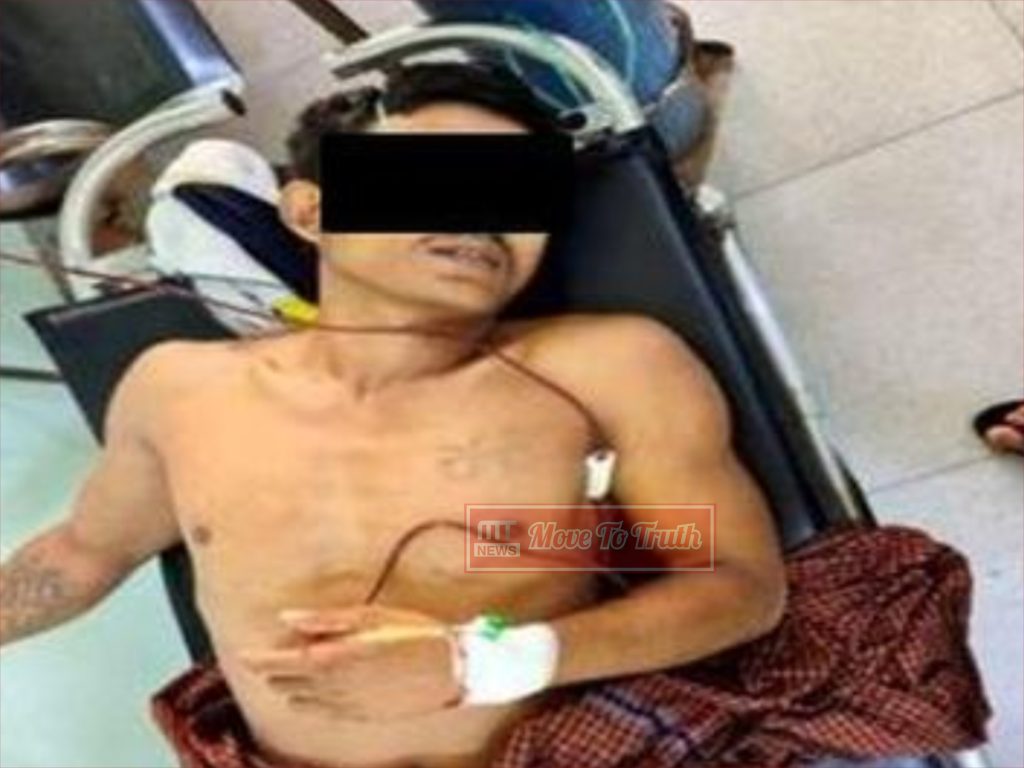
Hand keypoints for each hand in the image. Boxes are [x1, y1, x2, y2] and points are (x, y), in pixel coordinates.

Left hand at [240, 605, 461, 720]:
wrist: (452, 669)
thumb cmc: (412, 633)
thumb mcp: (369, 616)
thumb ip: (324, 619)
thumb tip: (286, 616)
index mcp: (332, 658)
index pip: (281, 661)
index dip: (259, 658)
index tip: (241, 653)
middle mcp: (333, 686)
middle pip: (287, 682)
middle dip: (269, 671)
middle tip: (255, 661)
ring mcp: (347, 705)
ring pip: (302, 700)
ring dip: (285, 687)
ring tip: (275, 677)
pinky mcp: (360, 715)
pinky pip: (322, 713)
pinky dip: (306, 704)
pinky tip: (303, 698)